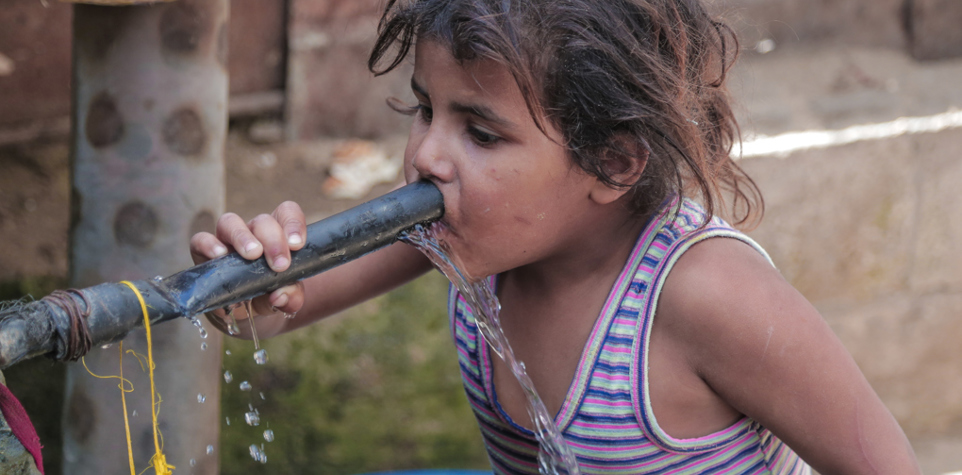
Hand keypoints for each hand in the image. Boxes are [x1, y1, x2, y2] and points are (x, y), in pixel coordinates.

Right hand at [189, 201, 307, 332]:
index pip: (286, 213)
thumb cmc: (269, 296)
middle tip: (280, 264)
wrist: (244, 313)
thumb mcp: (285, 299)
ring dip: (242, 237)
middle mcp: (253, 233)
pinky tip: (219, 256)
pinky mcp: (204, 252)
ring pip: (230, 222)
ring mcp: (227, 240)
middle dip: (273, 241)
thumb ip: (291, 297)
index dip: (293, 223)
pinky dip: (209, 245)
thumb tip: (281, 296)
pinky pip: (201, 240)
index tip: (297, 245)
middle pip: (262, 221)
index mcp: (278, 235)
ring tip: (252, 255)